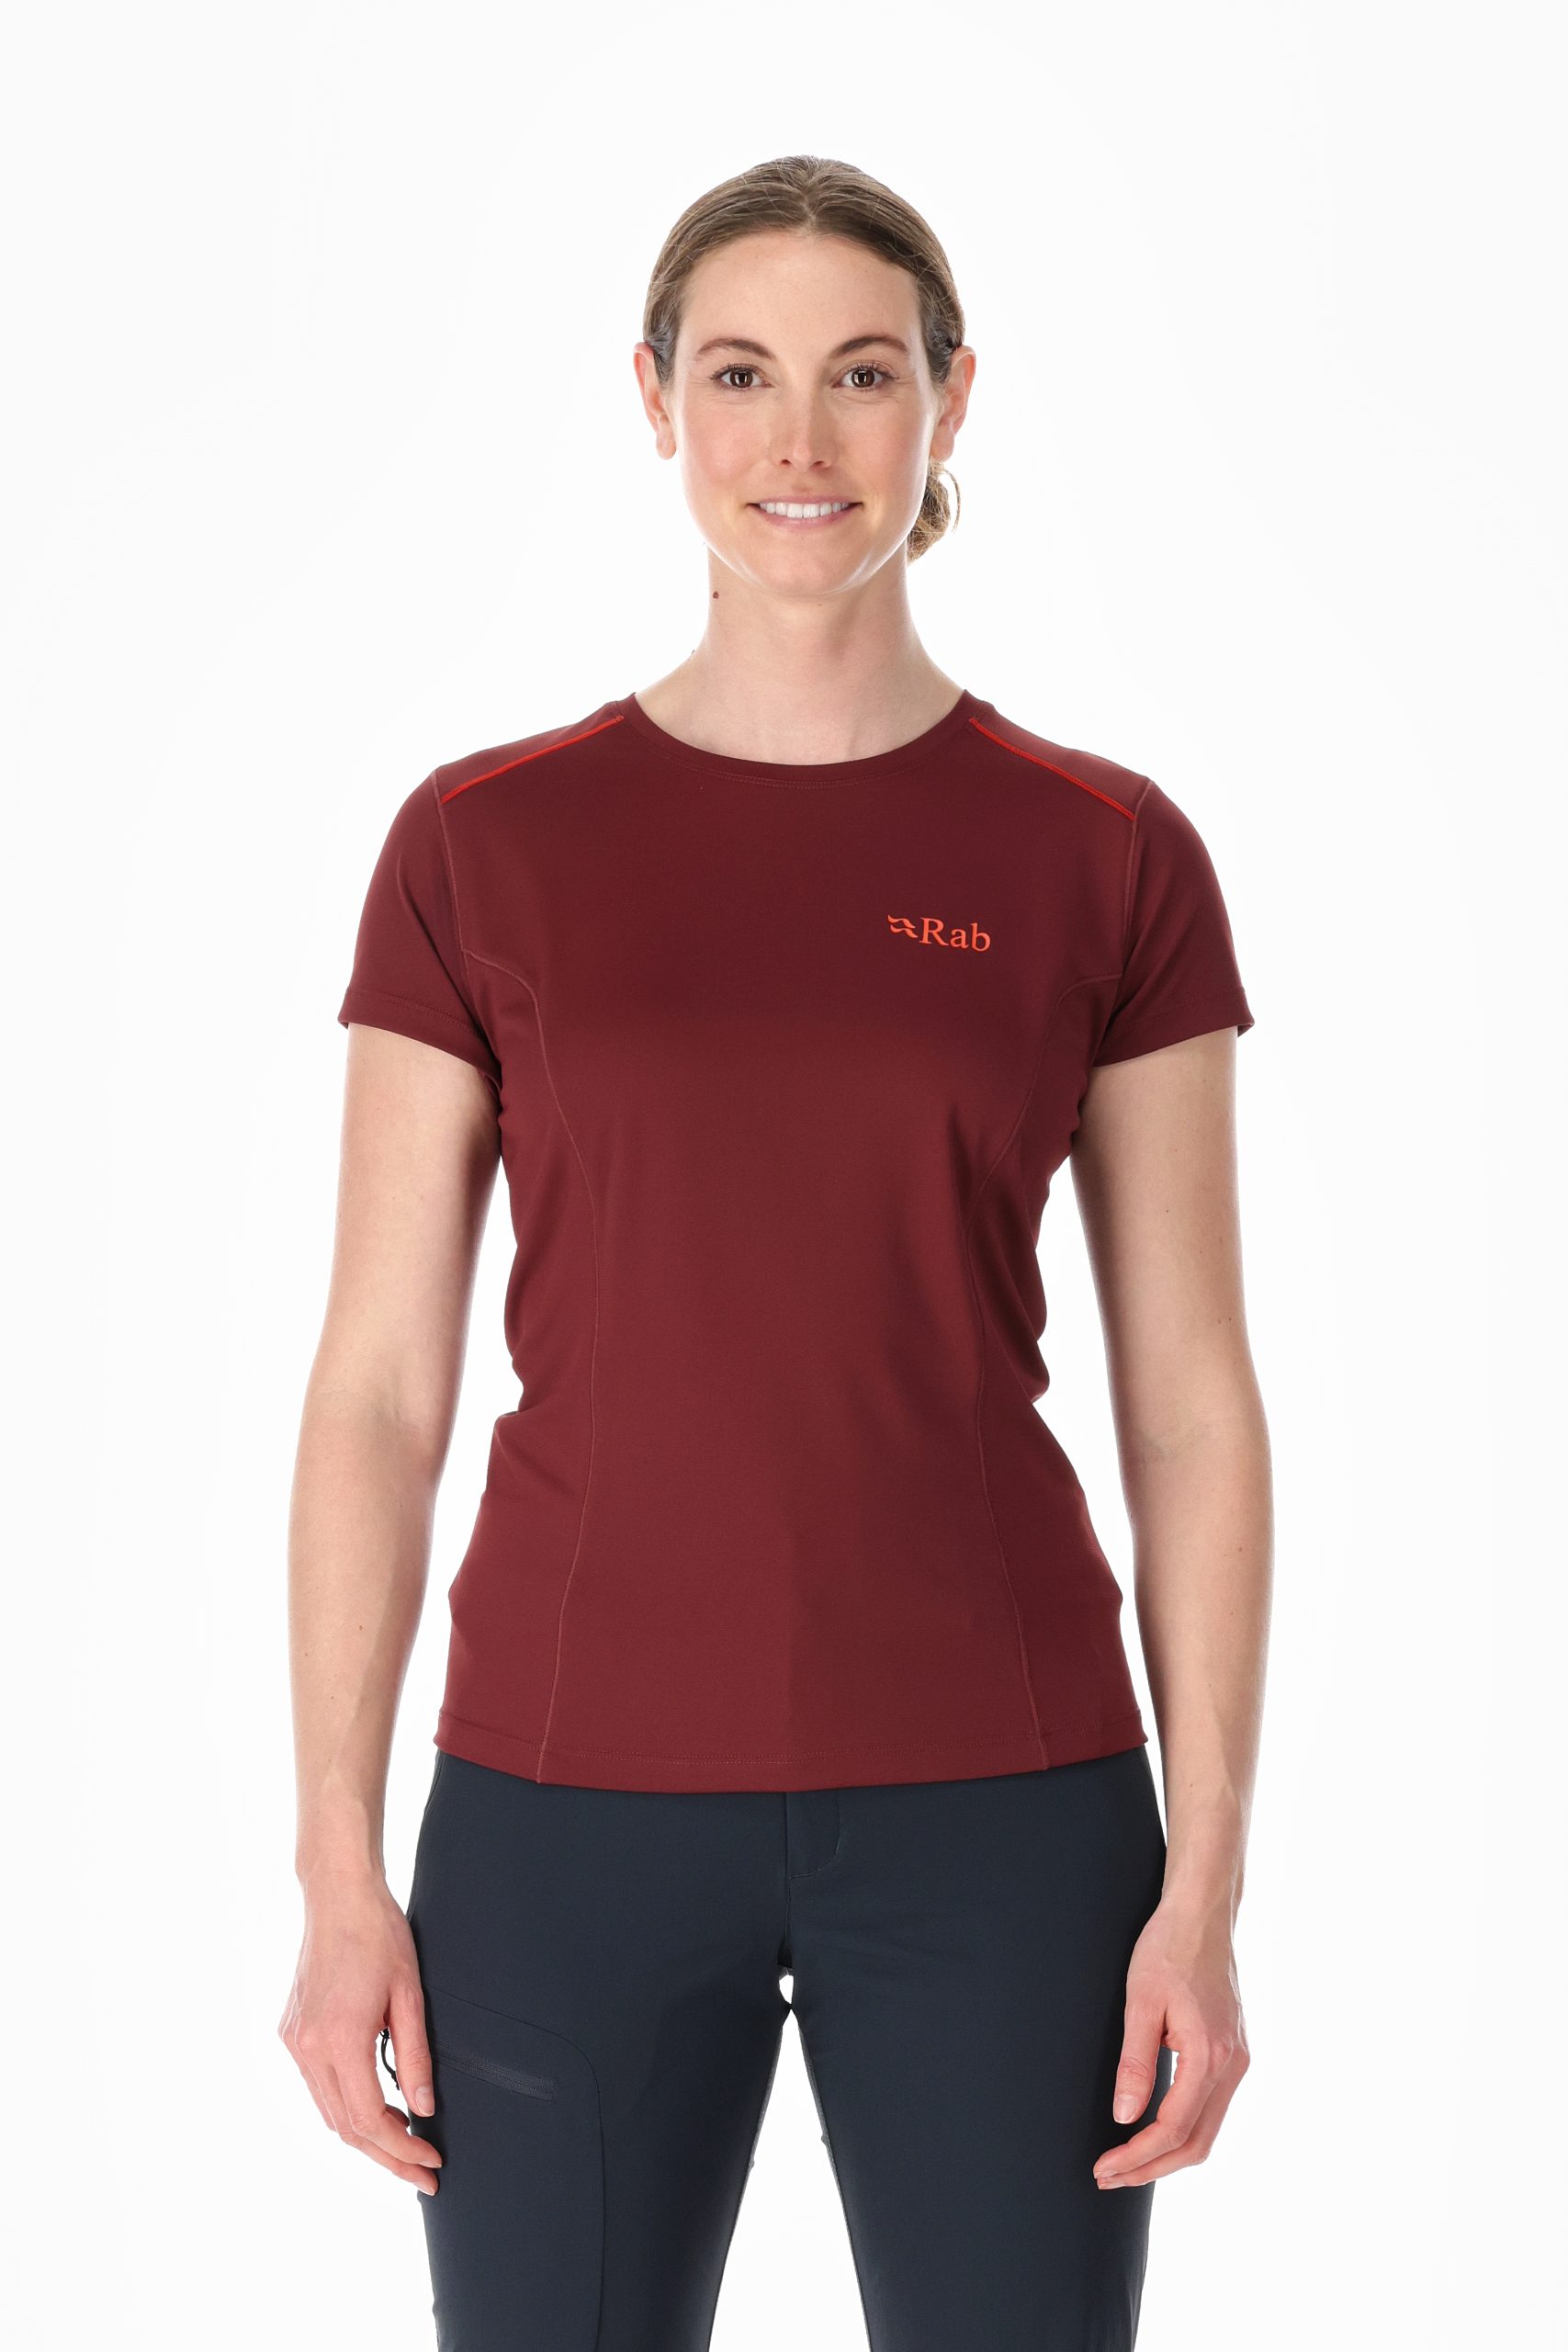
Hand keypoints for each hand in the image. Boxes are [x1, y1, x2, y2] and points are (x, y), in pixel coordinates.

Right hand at [278, 1873, 443, 2194]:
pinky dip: (346, 2107)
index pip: (368, 2120)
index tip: (432, 2160)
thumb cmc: (380, 1935)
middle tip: (423, 2174)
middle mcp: (308, 2048)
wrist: (338, 1897)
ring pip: (328, 2112)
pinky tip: (376, 2109)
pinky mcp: (290, 2033)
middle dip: (387, 2157)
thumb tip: (424, 2110)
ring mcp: (294, 2042)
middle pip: (345, 2127)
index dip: (402, 2149)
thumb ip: (416, 2056)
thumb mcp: (410, 1995)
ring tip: (405, 2147)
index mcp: (339, 2039)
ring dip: (365, 2137)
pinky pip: (317, 2087)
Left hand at [1092, 1896, 1249, 2188]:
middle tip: (1108, 2177)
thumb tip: (1125, 2118)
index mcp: (1210, 2054)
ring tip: (1125, 2163)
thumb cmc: (1168, 1948)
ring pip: (1207, 2130)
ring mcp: (1238, 2061)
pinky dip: (1183, 2131)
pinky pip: (1211, 2108)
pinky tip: (1153, 2132)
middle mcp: (1232, 2065)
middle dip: (1151, 2168)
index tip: (1103, 2167)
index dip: (1137, 2156)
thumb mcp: (1141, 2001)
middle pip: (1197, 2143)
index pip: (1173, 2128)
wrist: (1202, 1915)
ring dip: (1167, 2154)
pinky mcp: (1233, 2053)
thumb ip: (1135, 2063)